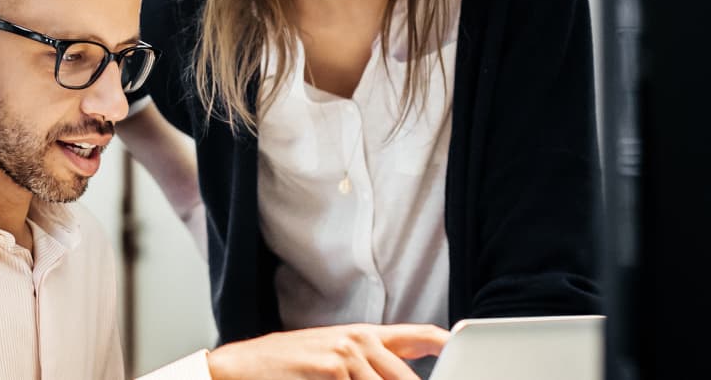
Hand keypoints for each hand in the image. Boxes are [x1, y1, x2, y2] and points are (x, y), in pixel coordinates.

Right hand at [205, 323, 448, 379]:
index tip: (466, 353)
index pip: (420, 336)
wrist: (244, 368)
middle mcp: (360, 340)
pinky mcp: (333, 368)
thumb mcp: (333, 358)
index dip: (449, 346)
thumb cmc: (290, 368)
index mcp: (364, 335)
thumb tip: (400, 375)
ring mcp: (347, 354)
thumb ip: (370, 366)